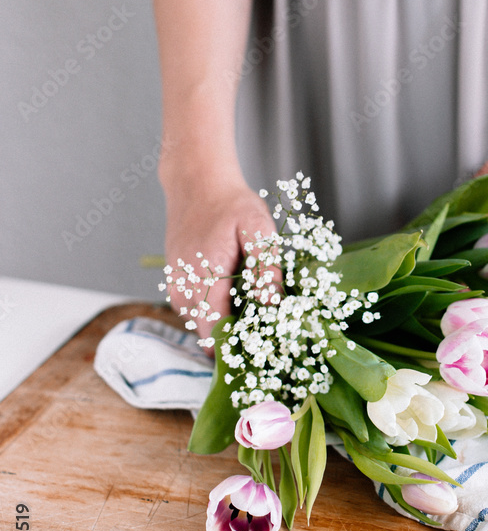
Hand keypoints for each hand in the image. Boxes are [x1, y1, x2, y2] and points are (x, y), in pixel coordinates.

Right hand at [162, 173, 277, 356]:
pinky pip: (191, 310)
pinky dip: (210, 311)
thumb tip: (270, 303)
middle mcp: (184, 287)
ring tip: (248, 311)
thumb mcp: (258, 227)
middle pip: (206, 333)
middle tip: (261, 332)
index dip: (237, 345)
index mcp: (207, 277)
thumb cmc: (231, 205)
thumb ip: (265, 266)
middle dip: (232, 338)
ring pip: (198, 325)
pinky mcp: (174, 282)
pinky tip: (230, 296)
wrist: (197, 184)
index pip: (215, 331)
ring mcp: (175, 286)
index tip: (260, 346)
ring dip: (220, 324)